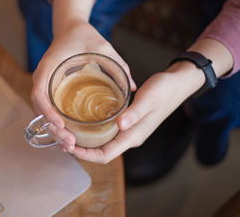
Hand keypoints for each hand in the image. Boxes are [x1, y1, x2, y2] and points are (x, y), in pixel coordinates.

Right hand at [31, 19, 135, 150]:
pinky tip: (67, 134)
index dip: (48, 111)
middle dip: (53, 128)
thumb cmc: (84, 35)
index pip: (40, 92)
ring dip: (54, 129)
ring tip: (70, 145)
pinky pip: (48, 108)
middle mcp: (42, 77)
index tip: (61, 124)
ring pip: (42, 111)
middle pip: (39, 108)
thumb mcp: (103, 47)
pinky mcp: (49, 88)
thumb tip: (133, 88)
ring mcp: (44, 83)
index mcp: (49, 65)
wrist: (70, 28)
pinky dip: (55, 122)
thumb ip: (118, 65)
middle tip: (70, 144)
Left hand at [71, 62, 204, 162]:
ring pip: (103, 143)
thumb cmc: (164, 90)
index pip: (105, 155)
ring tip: (68, 132)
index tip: (69, 147)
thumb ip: (134, 113)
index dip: (85, 155)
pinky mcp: (128, 123)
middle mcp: (130, 137)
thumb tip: (120, 126)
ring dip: (85, 142)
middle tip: (62, 138)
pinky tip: (83, 121)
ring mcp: (129, 131)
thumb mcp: (149, 99)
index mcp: (133, 136)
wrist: (177, 84)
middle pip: (101, 153)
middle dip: (81, 150)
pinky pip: (107, 133)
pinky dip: (93, 131)